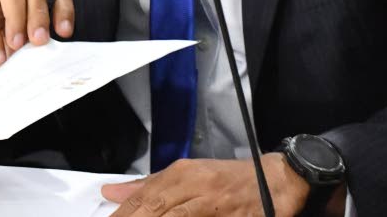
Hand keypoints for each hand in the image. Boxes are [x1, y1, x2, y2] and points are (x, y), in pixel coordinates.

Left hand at [102, 154, 326, 216]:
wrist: (276, 179)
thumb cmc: (230, 179)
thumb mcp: (187, 176)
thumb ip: (149, 186)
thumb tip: (110, 192)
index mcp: (180, 173)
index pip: (142, 199)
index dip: (122, 215)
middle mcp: (194, 185)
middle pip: (154, 208)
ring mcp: (213, 203)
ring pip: (175, 216)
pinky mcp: (231, 216)